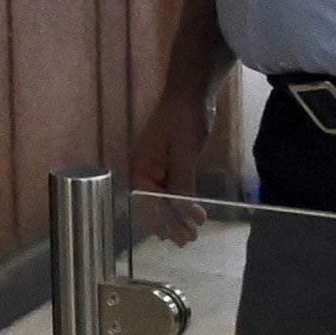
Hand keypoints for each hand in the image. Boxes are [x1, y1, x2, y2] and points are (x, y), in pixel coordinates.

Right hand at [125, 85, 212, 244]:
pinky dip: (183, 202)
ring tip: (194, 231)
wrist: (192, 93)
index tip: (177, 237)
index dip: (162, 222)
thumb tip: (179, 211)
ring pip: (165, 199)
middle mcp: (146, 171)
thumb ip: (181, 183)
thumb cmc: (184, 120)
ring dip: (178, 215)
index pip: (148, 203)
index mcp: (141, 168)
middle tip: (188, 240)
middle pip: (155, 204)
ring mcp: (158, 167)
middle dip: (171, 223)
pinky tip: (194, 213)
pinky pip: (173, 189)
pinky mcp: (171, 163)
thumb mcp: (184, 153)